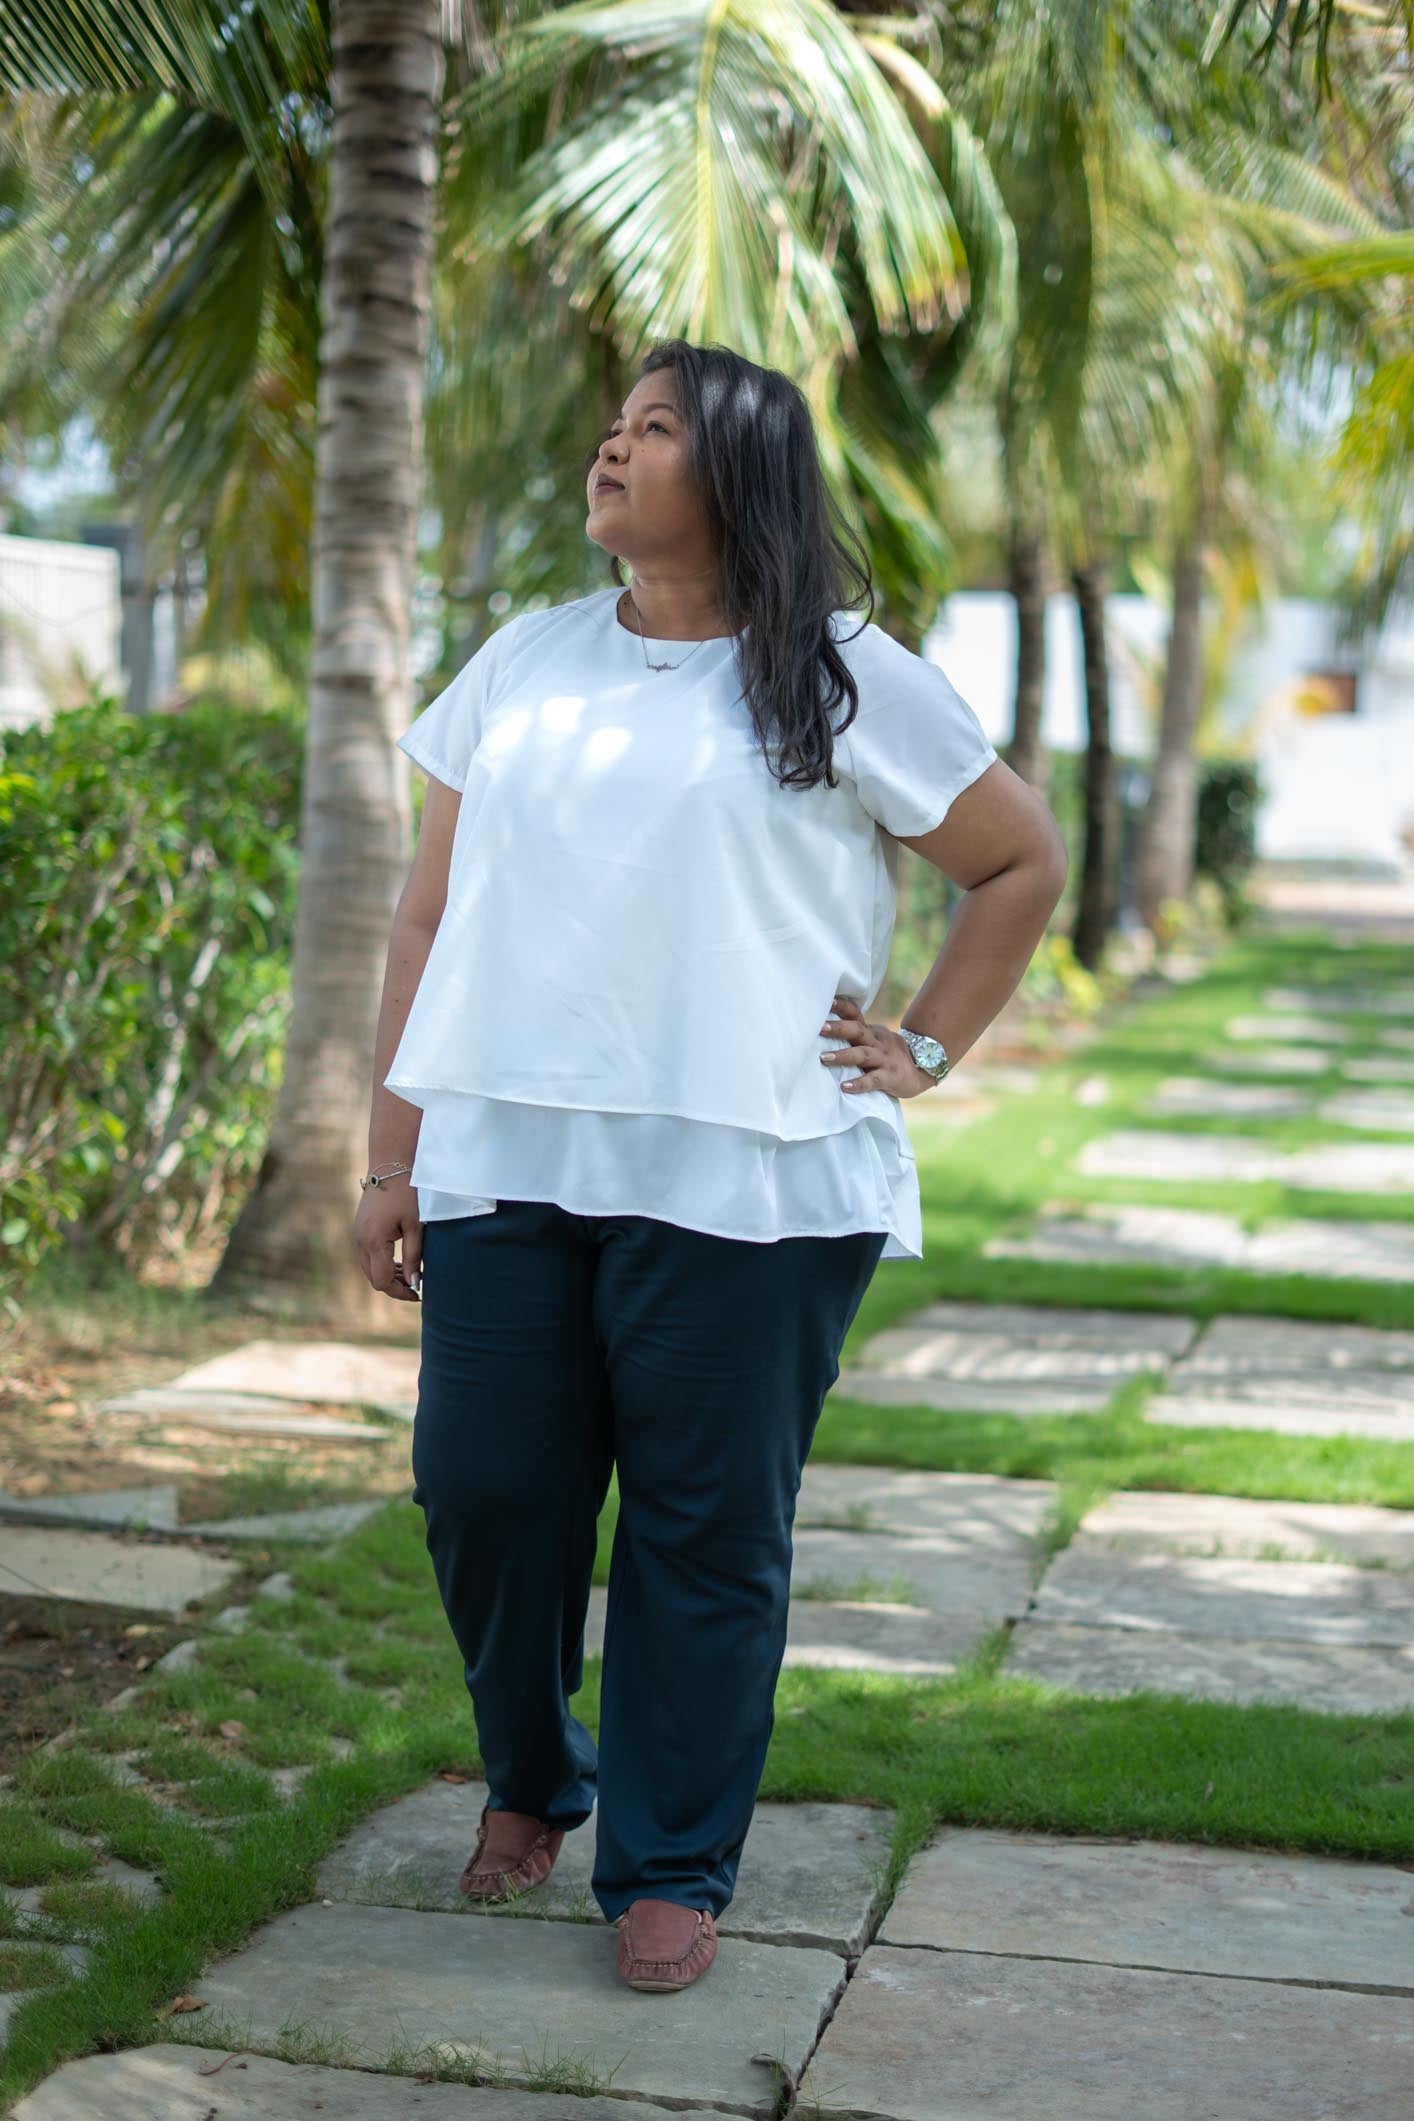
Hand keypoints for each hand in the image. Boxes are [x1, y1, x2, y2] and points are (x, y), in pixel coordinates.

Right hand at [353, 1175, 422, 1301]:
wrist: (391, 1164)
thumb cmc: (407, 1193)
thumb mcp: (415, 1226)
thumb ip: (414, 1256)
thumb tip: (414, 1283)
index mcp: (373, 1241)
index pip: (382, 1281)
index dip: (400, 1292)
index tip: (418, 1294)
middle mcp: (360, 1240)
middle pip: (373, 1277)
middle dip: (394, 1286)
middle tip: (416, 1287)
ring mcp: (358, 1234)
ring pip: (369, 1267)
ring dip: (388, 1275)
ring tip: (410, 1275)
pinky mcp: (360, 1228)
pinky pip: (368, 1255)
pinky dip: (382, 1263)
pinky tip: (400, 1262)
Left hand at [818, 993, 935, 1098]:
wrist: (924, 1069)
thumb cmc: (889, 1055)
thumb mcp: (875, 1041)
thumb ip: (856, 1036)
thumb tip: (823, 1031)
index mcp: (872, 1032)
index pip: (856, 1015)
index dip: (842, 1007)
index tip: (828, 1001)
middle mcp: (877, 1042)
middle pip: (858, 1031)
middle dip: (838, 1029)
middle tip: (819, 1028)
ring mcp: (884, 1059)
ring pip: (863, 1054)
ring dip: (843, 1056)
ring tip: (824, 1058)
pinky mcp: (890, 1077)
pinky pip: (873, 1080)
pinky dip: (859, 1084)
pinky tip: (844, 1087)